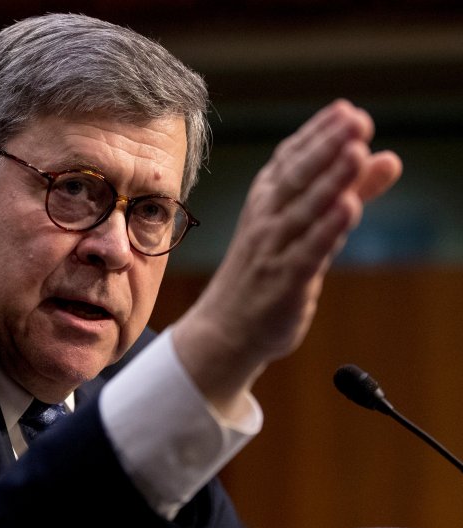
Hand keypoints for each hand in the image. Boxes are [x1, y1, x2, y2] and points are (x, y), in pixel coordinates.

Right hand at [173, 99, 401, 411]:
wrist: (225, 330)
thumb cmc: (267, 272)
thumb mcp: (307, 226)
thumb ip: (349, 191)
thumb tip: (388, 156)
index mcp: (267, 200)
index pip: (291, 159)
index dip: (318, 134)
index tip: (346, 111)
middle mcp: (266, 219)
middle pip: (297, 177)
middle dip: (326, 147)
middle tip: (356, 120)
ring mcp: (273, 250)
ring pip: (304, 210)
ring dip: (331, 180)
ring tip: (357, 152)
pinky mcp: (285, 282)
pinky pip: (307, 251)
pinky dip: (327, 229)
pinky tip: (348, 208)